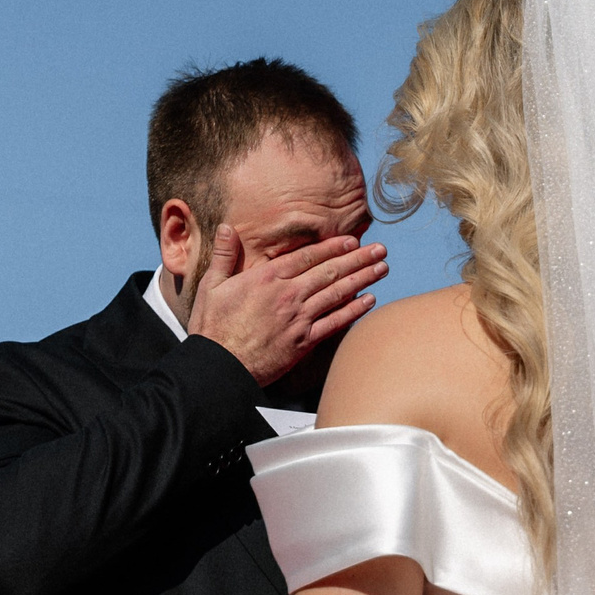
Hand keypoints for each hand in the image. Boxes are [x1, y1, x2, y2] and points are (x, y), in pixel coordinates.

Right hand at [187, 228, 387, 385]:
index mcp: (267, 277)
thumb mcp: (211, 285)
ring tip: (382, 268)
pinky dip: (354, 310)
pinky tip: (369, 300)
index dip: (333, 247)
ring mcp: (298, 318)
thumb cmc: (212, 327)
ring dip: (363, 278)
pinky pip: (335, 322)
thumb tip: (226, 227)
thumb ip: (224, 255)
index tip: (352, 240)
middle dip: (358, 258)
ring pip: (337, 293)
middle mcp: (287, 294)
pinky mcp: (304, 341)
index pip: (308, 256)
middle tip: (380, 249)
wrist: (218, 367)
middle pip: (330, 271)